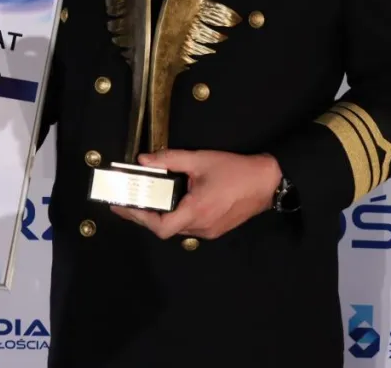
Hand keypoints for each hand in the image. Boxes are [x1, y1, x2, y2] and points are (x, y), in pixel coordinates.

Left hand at [111, 149, 281, 240]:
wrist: (267, 182)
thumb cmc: (236, 171)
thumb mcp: (200, 159)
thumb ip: (170, 159)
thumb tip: (144, 159)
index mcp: (196, 211)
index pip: (160, 227)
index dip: (139, 218)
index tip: (123, 207)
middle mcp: (201, 227)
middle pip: (165, 229)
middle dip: (145, 215)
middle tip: (129, 202)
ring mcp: (209, 231)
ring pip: (177, 228)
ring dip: (161, 216)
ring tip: (148, 200)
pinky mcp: (216, 229)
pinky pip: (189, 227)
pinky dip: (177, 216)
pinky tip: (173, 202)